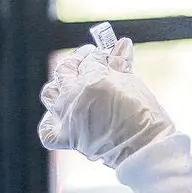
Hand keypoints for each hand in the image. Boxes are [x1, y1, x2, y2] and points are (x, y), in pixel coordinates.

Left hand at [38, 38, 174, 167]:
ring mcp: (67, 117)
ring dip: (59, 85)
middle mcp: (74, 96)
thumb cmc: (144, 116)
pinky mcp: (66, 138)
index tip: (108, 56)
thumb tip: (122, 43)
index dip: (100, 55)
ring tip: (72, 84)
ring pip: (49, 94)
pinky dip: (51, 122)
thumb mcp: (133, 84)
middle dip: (78, 61)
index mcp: (92, 79)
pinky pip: (47, 130)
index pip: (90, 59)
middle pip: (66, 70)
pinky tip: (60, 116)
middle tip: (90, 60)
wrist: (144, 149)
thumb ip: (121, 64)